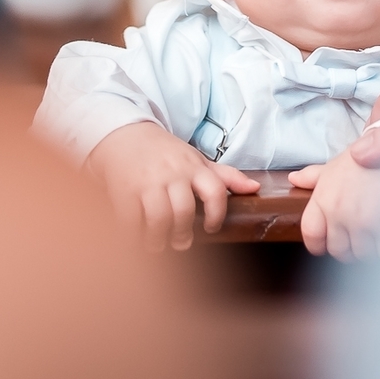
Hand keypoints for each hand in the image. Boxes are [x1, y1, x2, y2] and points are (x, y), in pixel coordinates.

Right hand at [87, 122, 259, 251]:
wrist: (125, 134)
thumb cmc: (166, 153)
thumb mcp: (197, 160)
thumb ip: (226, 176)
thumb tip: (255, 188)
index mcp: (193, 167)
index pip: (215, 192)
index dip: (217, 215)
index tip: (210, 228)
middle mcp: (172, 174)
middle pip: (184, 211)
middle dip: (183, 234)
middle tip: (181, 242)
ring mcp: (148, 182)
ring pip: (159, 218)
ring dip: (159, 239)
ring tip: (158, 244)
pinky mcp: (124, 189)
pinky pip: (131, 219)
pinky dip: (134, 234)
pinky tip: (137, 236)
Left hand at [288, 150, 379, 260]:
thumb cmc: (362, 159)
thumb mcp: (333, 166)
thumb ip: (311, 177)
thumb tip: (293, 179)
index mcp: (322, 200)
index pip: (311, 237)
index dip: (319, 245)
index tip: (328, 244)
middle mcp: (339, 213)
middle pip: (338, 251)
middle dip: (348, 247)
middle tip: (358, 235)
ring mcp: (363, 222)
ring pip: (362, 254)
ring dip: (369, 248)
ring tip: (375, 232)